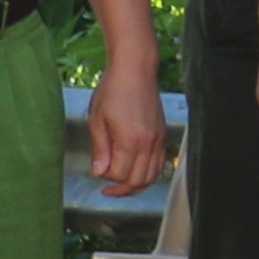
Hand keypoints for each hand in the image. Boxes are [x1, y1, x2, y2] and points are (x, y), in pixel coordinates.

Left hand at [88, 54, 168, 197]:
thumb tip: (99, 173)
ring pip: (152, 175)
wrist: (136, 69)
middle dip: (122, 189)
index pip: (120, 174)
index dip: (106, 178)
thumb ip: (100, 149)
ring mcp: (158, 139)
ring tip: (122, 184)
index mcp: (130, 140)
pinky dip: (148, 173)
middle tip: (108, 190)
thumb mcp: (97, 119)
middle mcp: (148, 143)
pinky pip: (159, 163)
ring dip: (137, 185)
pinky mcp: (162, 134)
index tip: (97, 172)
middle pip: (139, 180)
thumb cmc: (113, 89)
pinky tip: (136, 170)